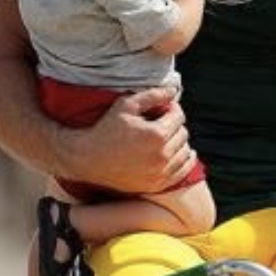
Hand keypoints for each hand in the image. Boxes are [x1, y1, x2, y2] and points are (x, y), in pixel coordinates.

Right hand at [57, 87, 195, 194]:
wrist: (89, 159)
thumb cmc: (106, 129)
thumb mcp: (126, 105)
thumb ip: (152, 95)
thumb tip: (172, 90)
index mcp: (156, 135)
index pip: (178, 116)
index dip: (172, 109)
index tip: (163, 109)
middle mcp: (161, 156)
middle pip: (183, 134)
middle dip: (174, 125)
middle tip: (162, 122)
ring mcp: (160, 173)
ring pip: (186, 152)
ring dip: (179, 142)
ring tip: (167, 137)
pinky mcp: (157, 184)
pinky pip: (182, 171)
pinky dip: (184, 161)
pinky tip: (177, 154)